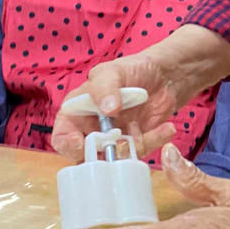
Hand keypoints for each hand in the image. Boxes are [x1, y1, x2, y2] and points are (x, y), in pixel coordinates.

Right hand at [52, 54, 177, 161]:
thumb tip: (107, 109)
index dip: (68, 145)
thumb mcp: (112, 72)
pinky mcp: (136, 143)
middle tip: (121, 139)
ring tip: (144, 129)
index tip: (82, 143)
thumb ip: (105, 88)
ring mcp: (114, 140)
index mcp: (77, 113)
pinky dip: (155, 141)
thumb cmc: (130, 69)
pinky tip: (167, 128)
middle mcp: (92, 130)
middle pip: (88, 156)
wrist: (163, 75)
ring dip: (133, 147)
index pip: (62, 138)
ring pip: (116, 158)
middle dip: (104, 153)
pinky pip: (142, 151)